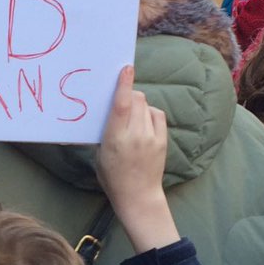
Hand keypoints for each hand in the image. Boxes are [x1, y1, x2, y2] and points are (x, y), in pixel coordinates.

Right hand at [95, 65, 179, 253]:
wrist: (138, 195)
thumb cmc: (112, 176)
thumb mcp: (100, 153)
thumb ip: (105, 130)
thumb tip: (109, 108)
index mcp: (115, 139)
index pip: (122, 105)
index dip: (124, 85)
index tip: (126, 68)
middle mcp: (135, 136)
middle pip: (137, 100)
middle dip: (129, 95)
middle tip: (123, 103)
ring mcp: (151, 138)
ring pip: (146, 106)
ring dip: (139, 105)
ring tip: (132, 119)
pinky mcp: (162, 140)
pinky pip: (156, 115)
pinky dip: (149, 114)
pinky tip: (143, 123)